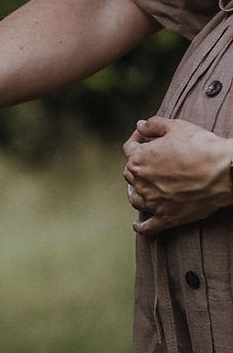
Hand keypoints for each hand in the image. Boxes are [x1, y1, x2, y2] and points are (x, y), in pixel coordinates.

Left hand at [122, 115, 232, 234]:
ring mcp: (154, 202)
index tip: (147, 138)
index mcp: (140, 159)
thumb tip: (140, 126)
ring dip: (136, 192)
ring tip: (141, 189)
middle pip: (131, 173)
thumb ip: (153, 125)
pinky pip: (148, 227)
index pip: (129, 148)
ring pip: (135, 199)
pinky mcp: (168, 218)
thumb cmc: (201, 147)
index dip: (138, 139)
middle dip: (138, 165)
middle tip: (151, 161)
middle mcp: (142, 182)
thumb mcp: (176, 127)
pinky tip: (138, 225)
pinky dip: (141, 226)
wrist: (224, 172)